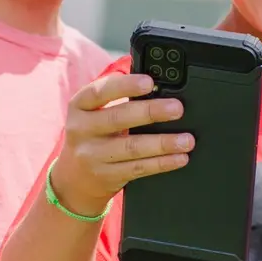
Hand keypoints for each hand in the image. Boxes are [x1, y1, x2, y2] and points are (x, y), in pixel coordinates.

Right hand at [47, 72, 191, 217]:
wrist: (74, 177)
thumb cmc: (94, 134)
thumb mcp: (94, 113)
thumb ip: (118, 98)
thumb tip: (158, 88)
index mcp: (79, 106)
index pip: (100, 91)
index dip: (124, 85)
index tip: (149, 82)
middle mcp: (81, 130)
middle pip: (118, 118)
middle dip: (151, 112)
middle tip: (177, 108)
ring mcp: (92, 155)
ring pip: (132, 148)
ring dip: (163, 143)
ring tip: (186, 139)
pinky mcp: (106, 176)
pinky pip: (138, 168)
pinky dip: (162, 163)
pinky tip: (179, 158)